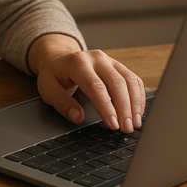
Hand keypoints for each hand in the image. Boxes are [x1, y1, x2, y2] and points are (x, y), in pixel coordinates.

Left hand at [29, 34, 145, 132]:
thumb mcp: (48, 89)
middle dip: (125, 108)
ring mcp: (109, 60)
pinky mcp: (118, 65)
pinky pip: (134, 79)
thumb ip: (62, 104)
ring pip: (129, 80)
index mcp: (78, 63)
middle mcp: (97, 58)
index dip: (106, 107)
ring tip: (135, 123)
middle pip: (117, 83)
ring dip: (135, 103)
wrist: (58, 57)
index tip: (113, 124)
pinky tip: (137, 112)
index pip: (96, 86)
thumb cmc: (54, 74)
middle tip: (127, 128)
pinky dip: (138, 96)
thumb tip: (77, 118)